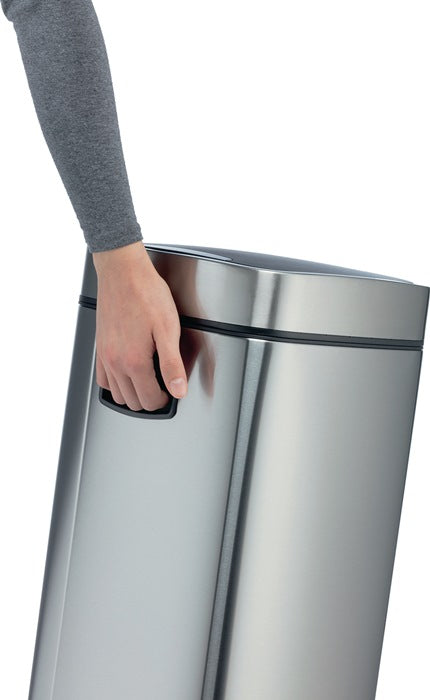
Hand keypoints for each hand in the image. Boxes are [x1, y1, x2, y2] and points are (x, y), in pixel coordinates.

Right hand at [93, 241, 187, 410]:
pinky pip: (102, 378)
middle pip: (132, 401)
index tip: (172, 390)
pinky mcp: (100, 347)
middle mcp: (116, 362)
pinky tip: (127, 372)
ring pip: (116, 394)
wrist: (123, 272)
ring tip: (148, 381)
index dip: (164, 400)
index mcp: (134, 361)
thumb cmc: (147, 294)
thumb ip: (172, 365)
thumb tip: (178, 391)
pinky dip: (115, 383)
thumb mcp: (168, 330)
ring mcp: (105, 355)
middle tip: (163, 386)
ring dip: (132, 393)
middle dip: (149, 399)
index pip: (149, 400)